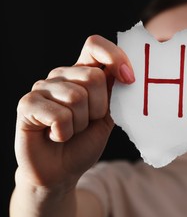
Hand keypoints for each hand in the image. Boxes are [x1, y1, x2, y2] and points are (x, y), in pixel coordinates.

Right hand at [14, 35, 134, 189]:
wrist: (62, 171)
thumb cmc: (84, 142)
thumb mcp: (108, 116)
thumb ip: (117, 94)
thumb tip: (129, 74)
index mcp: (82, 73)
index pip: (95, 45)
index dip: (115, 57)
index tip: (129, 79)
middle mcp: (61, 75)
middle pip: (93, 76)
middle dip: (98, 108)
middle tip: (87, 122)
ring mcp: (42, 88)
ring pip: (77, 97)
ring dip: (81, 123)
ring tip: (71, 130)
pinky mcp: (27, 105)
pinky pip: (59, 115)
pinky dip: (65, 133)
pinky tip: (56, 136)